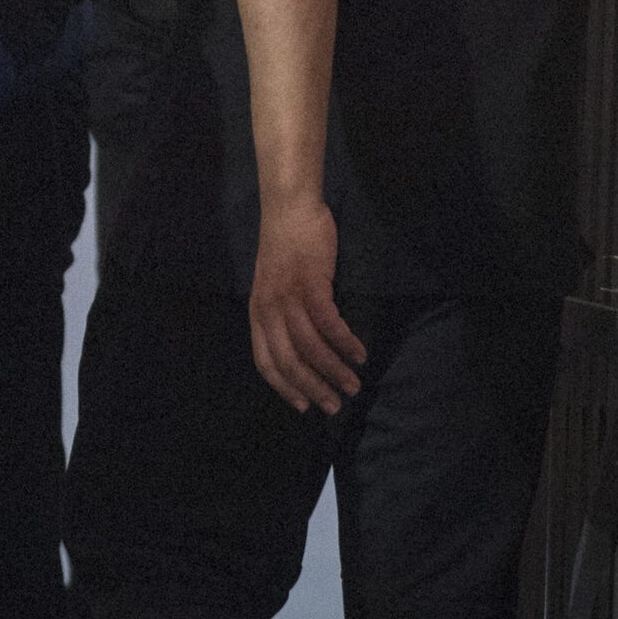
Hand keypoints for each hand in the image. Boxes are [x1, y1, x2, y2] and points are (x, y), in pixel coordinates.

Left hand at [249, 196, 365, 414]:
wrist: (290, 209)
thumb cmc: (287, 250)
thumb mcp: (274, 288)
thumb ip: (282, 317)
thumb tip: (303, 351)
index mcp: (257, 313)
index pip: (265, 362)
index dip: (284, 388)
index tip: (305, 408)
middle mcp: (268, 309)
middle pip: (288, 360)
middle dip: (313, 388)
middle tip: (336, 406)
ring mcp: (287, 296)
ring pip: (309, 345)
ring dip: (333, 370)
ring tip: (354, 385)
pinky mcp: (310, 283)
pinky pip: (327, 322)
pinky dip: (344, 342)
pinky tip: (360, 353)